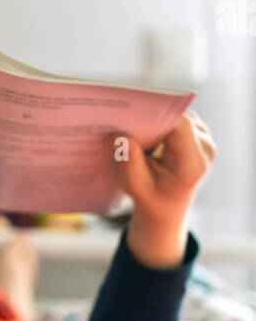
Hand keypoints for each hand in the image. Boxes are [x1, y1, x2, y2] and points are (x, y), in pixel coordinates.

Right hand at [111, 111, 215, 267]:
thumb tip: (117, 134)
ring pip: (176, 115)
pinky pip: (175, 119)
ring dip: (153, 118)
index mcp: (193, 163)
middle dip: (150, 116)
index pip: (180, 127)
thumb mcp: (135, 186)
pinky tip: (137, 128)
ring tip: (127, 123)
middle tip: (121, 114)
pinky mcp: (195, 134)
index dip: (156, 115)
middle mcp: (204, 147)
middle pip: (178, 118)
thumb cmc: (150, 198)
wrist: (166, 207)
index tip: (130, 112)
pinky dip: (157, 122)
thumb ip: (128, 162)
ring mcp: (202, 139)